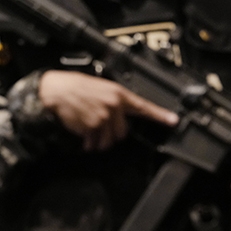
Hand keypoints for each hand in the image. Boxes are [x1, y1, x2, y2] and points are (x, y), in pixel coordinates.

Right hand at [38, 70, 178, 150]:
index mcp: (118, 93)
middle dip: (111, 132)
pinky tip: (83, 131)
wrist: (58, 90)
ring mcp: (104, 117)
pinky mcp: (92, 127)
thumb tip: (122, 114)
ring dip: (99, 140)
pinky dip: (89, 142)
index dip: (160, 115)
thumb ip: (115, 101)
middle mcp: (114, 105)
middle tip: (99, 123)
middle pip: (123, 133)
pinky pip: (95, 143)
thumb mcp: (101, 87)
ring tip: (89, 128)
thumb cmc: (76, 87)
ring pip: (109, 141)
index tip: (172, 121)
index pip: (143, 107)